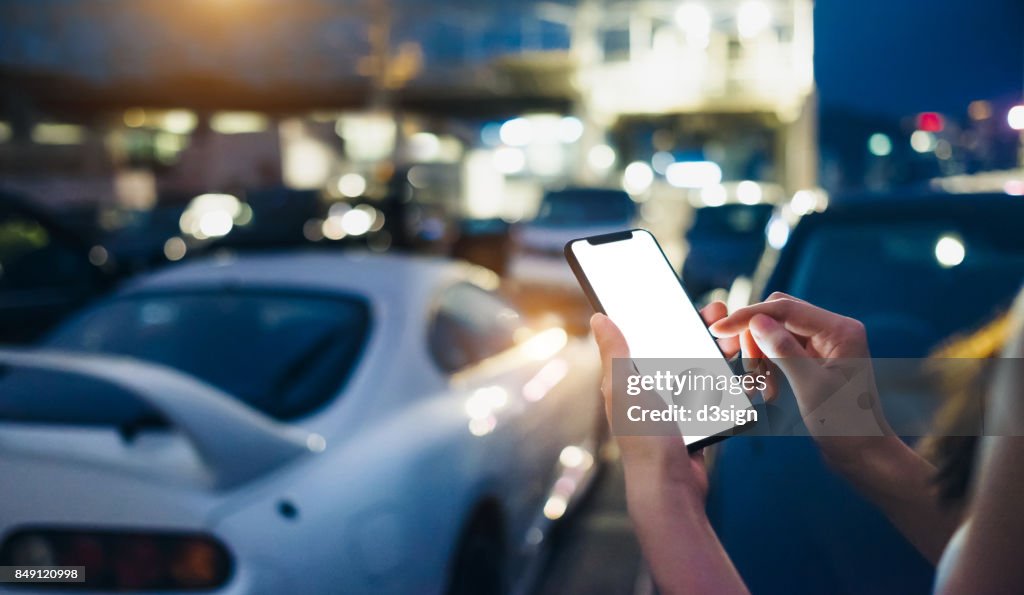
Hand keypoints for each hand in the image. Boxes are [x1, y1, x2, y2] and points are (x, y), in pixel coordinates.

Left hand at [591, 301, 736, 503]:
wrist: (672, 485)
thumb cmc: (644, 438)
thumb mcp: (624, 389)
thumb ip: (614, 354)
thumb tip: (598, 318)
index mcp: (627, 380)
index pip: (643, 336)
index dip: (660, 314)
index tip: (681, 297)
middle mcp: (649, 389)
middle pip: (676, 346)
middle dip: (697, 327)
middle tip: (718, 313)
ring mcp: (675, 404)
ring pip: (698, 366)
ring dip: (715, 349)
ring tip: (732, 338)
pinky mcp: (698, 418)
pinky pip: (713, 391)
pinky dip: (725, 377)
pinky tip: (738, 363)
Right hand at [709, 293, 891, 462]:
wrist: (862, 454)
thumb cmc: (846, 425)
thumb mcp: (811, 388)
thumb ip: (783, 351)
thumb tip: (756, 321)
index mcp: (840, 331)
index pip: (784, 309)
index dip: (748, 317)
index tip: (719, 330)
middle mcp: (833, 330)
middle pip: (778, 315)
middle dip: (754, 338)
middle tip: (747, 369)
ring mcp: (824, 344)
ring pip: (775, 332)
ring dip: (760, 356)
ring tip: (761, 386)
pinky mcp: (814, 358)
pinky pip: (780, 349)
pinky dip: (767, 366)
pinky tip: (768, 389)